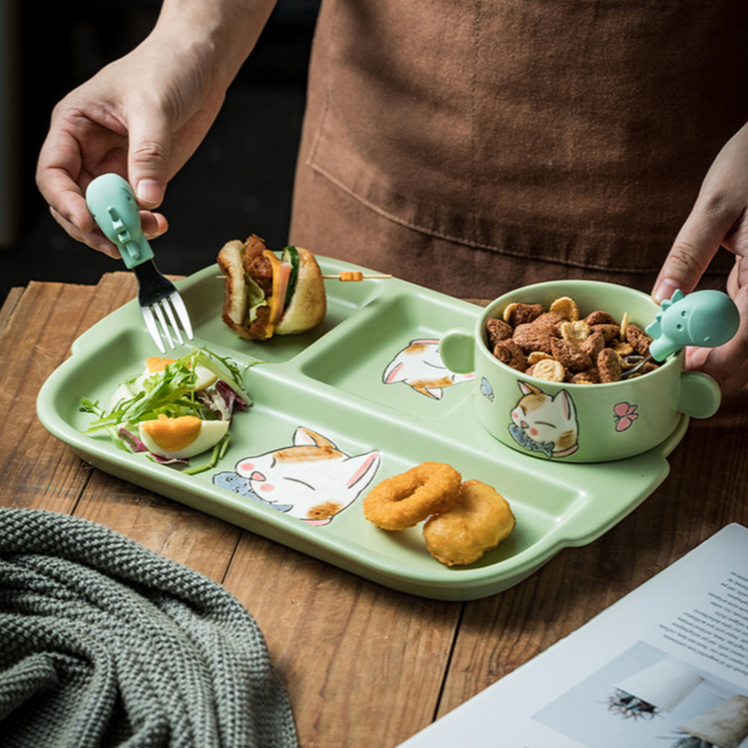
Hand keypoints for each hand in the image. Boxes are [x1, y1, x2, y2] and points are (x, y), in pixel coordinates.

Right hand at [35, 0, 274, 256]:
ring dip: (121, 230)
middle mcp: (88, 150)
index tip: (89, 222)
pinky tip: (159, 224)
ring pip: (105, 212)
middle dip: (92, 227)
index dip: (65, 201)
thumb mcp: (154, 106)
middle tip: (118, 243)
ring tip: (146, 235)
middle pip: (74, 202)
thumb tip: (146, 197)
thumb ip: (149, 153)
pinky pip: (135, 210)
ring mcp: (115, 167)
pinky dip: (143, 223)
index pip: (53, 172)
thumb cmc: (166, 68)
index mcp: (74, 125)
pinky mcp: (143, 177)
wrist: (200, 65)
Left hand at [653, 122, 747, 396]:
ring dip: (718, 354)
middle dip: (716, 367)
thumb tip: (661, 299)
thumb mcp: (716, 205)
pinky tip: (695, 339)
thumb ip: (688, 255)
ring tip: (679, 364)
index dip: (718, 362)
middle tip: (675, 381)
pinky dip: (722, 332)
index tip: (683, 377)